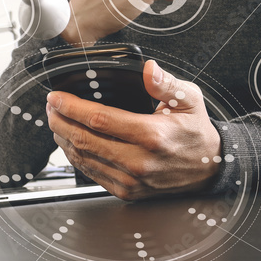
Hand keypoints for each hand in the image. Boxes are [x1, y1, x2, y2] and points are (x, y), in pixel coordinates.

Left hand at [47, 60, 221, 200]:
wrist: (209, 169)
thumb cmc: (196, 133)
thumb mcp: (189, 100)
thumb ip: (166, 83)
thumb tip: (148, 69)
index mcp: (152, 135)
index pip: (99, 119)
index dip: (71, 107)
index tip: (56, 97)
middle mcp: (138, 161)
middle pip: (83, 140)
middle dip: (60, 121)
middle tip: (50, 108)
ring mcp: (130, 180)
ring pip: (83, 159)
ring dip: (63, 139)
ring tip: (55, 122)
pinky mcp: (126, 192)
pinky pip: (91, 174)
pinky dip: (75, 157)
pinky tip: (70, 143)